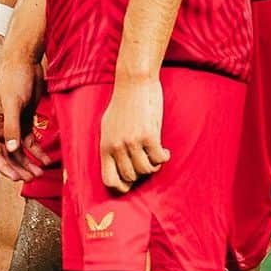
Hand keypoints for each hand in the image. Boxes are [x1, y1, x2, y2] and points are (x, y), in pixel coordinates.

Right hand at [0, 45, 45, 181]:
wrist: (26, 61)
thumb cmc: (15, 78)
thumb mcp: (12, 102)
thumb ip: (11, 126)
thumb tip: (11, 150)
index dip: (2, 165)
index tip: (14, 177)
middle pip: (6, 153)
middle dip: (16, 168)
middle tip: (30, 179)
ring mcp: (12, 124)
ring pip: (18, 150)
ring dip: (28, 163)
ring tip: (39, 173)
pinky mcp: (24, 120)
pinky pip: (29, 141)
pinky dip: (37, 151)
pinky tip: (46, 160)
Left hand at [99, 76, 168, 193]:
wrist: (134, 83)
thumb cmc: (122, 103)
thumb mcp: (107, 126)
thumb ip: (111, 145)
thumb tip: (116, 164)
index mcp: (105, 146)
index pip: (109, 180)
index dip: (121, 187)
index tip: (131, 184)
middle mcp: (117, 147)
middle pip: (131, 177)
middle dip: (141, 174)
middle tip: (147, 163)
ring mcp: (133, 142)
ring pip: (146, 170)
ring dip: (154, 165)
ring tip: (156, 155)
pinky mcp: (149, 136)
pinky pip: (159, 159)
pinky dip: (164, 157)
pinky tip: (165, 151)